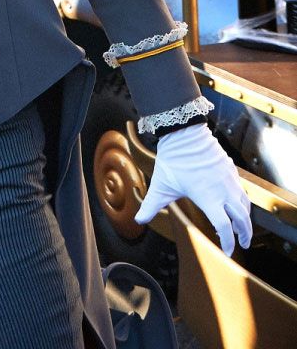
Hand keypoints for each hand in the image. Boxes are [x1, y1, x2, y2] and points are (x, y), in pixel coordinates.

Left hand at [136, 124, 252, 256]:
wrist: (184, 132)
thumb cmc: (172, 159)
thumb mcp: (161, 185)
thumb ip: (151, 205)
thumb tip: (138, 220)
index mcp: (208, 198)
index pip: (224, 227)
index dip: (228, 242)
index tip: (228, 252)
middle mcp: (223, 191)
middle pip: (242, 219)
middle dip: (245, 234)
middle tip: (243, 244)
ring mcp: (229, 179)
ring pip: (245, 205)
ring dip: (246, 219)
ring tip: (243, 228)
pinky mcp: (231, 169)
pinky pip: (242, 190)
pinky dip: (243, 202)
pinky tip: (237, 204)